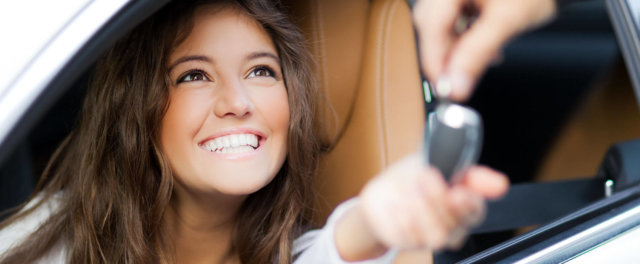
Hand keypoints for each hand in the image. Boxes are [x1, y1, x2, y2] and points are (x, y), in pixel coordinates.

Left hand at [358, 154, 507, 249]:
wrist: (383, 192)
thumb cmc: (415, 177)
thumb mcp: (439, 162)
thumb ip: (470, 173)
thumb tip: (501, 184)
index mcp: (464, 205)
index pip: (476, 211)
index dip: (469, 204)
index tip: (457, 191)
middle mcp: (451, 225)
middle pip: (455, 224)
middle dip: (438, 198)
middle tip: (425, 176)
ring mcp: (429, 237)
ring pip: (437, 236)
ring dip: (422, 210)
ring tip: (410, 189)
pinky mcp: (407, 242)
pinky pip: (408, 237)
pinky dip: (400, 216)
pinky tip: (395, 203)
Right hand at [413, 0, 556, 100]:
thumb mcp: (506, 21)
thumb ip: (476, 54)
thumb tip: (455, 85)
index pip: (430, 25)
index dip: (434, 60)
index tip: (443, 87)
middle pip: (431, 26)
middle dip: (444, 56)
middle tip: (456, 82)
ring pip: (441, 26)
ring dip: (455, 49)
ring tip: (477, 63)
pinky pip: (453, 21)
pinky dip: (464, 39)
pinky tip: (482, 48)